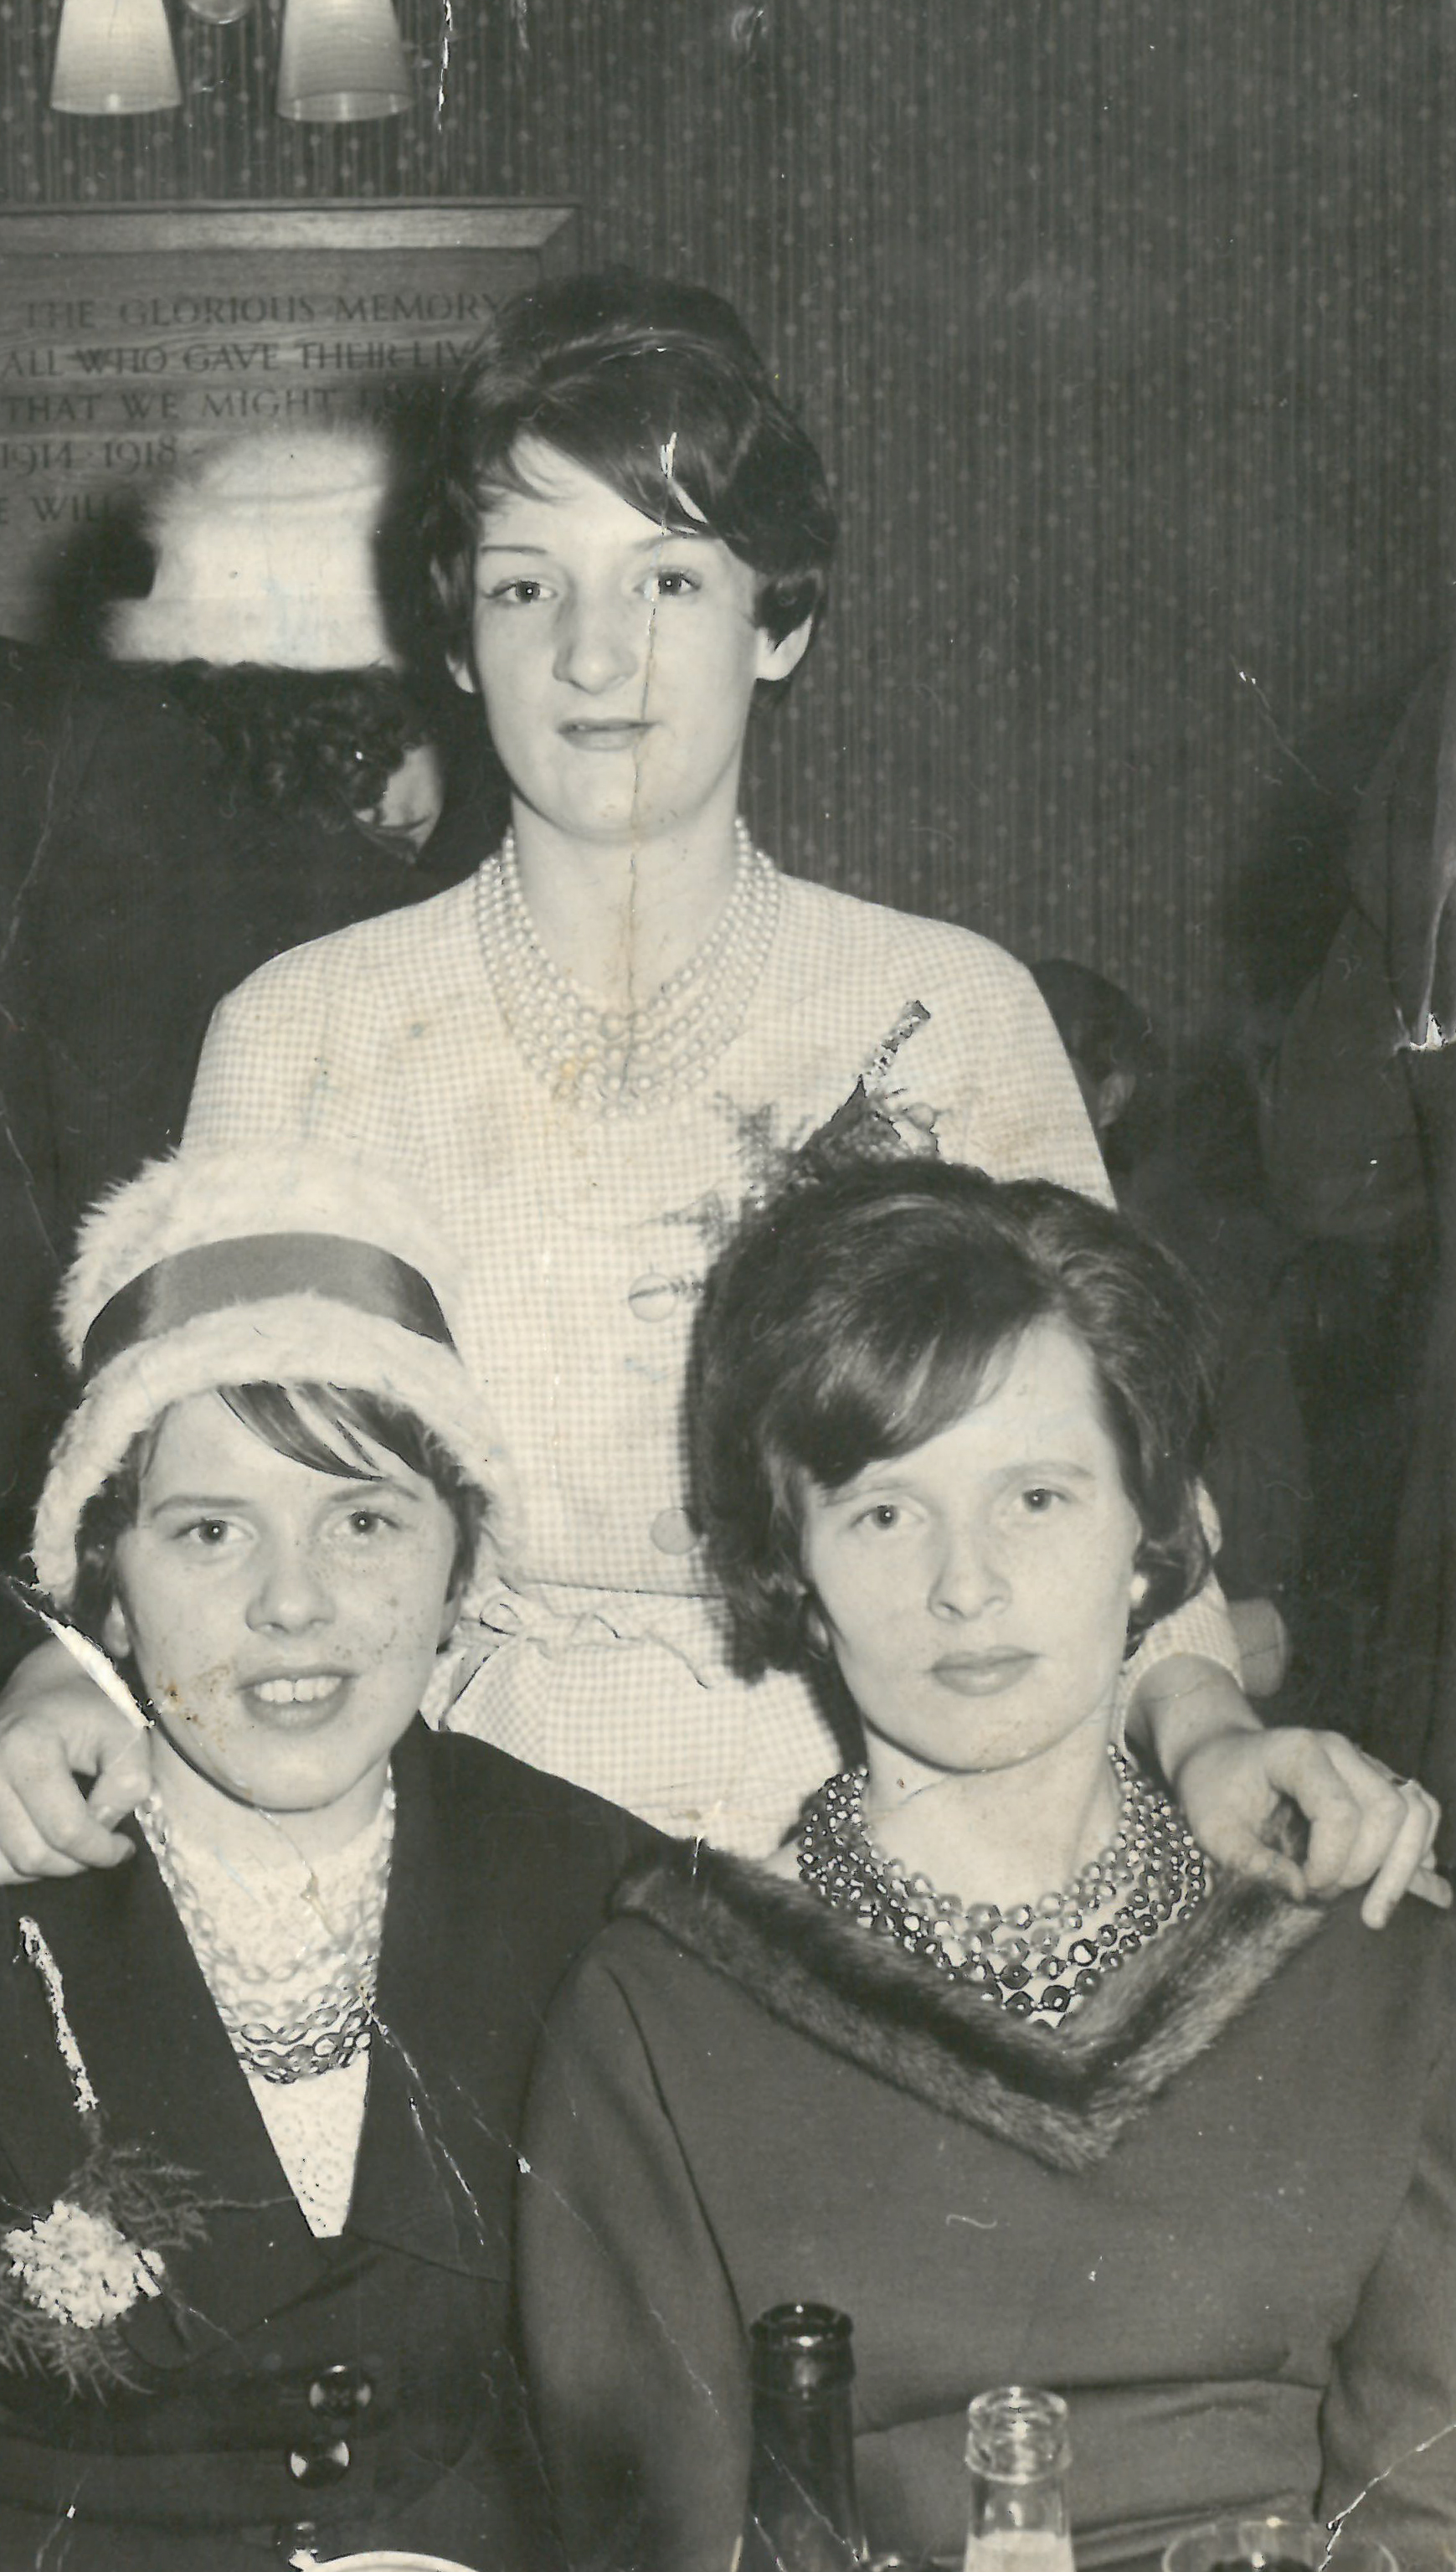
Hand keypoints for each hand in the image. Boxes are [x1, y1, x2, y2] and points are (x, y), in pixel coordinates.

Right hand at [0, 1639, 152, 1883]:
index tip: (123, 1848)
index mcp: (27, 1750)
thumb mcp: (126, 1735)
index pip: (66, 1830)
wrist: (44, 1689)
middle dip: (75, 1862)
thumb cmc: (89, 1711)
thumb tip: (103, 1829)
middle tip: (100, 1845)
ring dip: (46, 1867)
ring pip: (6, 1866)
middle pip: (32, 1855)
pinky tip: (43, 1842)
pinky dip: (18, 1864)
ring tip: (72, 1841)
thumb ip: (127, 1784)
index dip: (101, 1851)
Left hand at [1174, 1723, 1447, 1926]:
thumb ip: (1250, 1861)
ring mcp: (1365, 1763)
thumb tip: (1301, 1891)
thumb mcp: (1211, 1828)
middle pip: (1389, 1811)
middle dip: (1367, 1868)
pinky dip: (1417, 1849)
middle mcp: (1341, 1751)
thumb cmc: (1213, 1788)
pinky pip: (1420, 1811)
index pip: (1340, 1811)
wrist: (1220, 1752)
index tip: (1304, 1890)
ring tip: (1374, 1910)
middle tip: (1328, 1897)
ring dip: (1403, 1866)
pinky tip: (1396, 1885)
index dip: (1330, 1862)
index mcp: (1299, 1752)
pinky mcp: (1377, 1781)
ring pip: (1416, 1809)